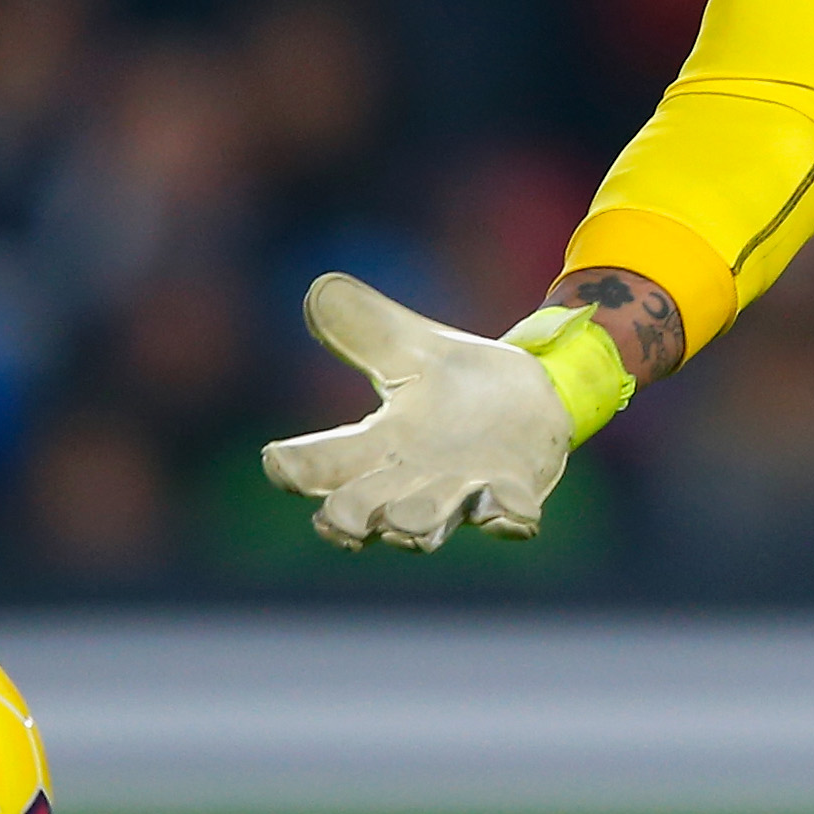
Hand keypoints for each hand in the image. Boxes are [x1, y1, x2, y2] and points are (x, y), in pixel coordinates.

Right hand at [261, 275, 579, 551]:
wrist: (536, 395)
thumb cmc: (460, 383)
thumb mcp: (412, 349)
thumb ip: (366, 327)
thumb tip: (318, 288)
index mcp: (381, 444)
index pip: (326, 462)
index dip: (300, 466)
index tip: (277, 462)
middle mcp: (413, 480)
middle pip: (368, 508)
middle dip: (352, 516)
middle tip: (336, 521)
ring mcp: (463, 492)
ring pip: (431, 521)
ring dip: (417, 523)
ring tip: (402, 525)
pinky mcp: (514, 492)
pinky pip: (508, 514)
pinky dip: (507, 517)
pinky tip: (511, 517)